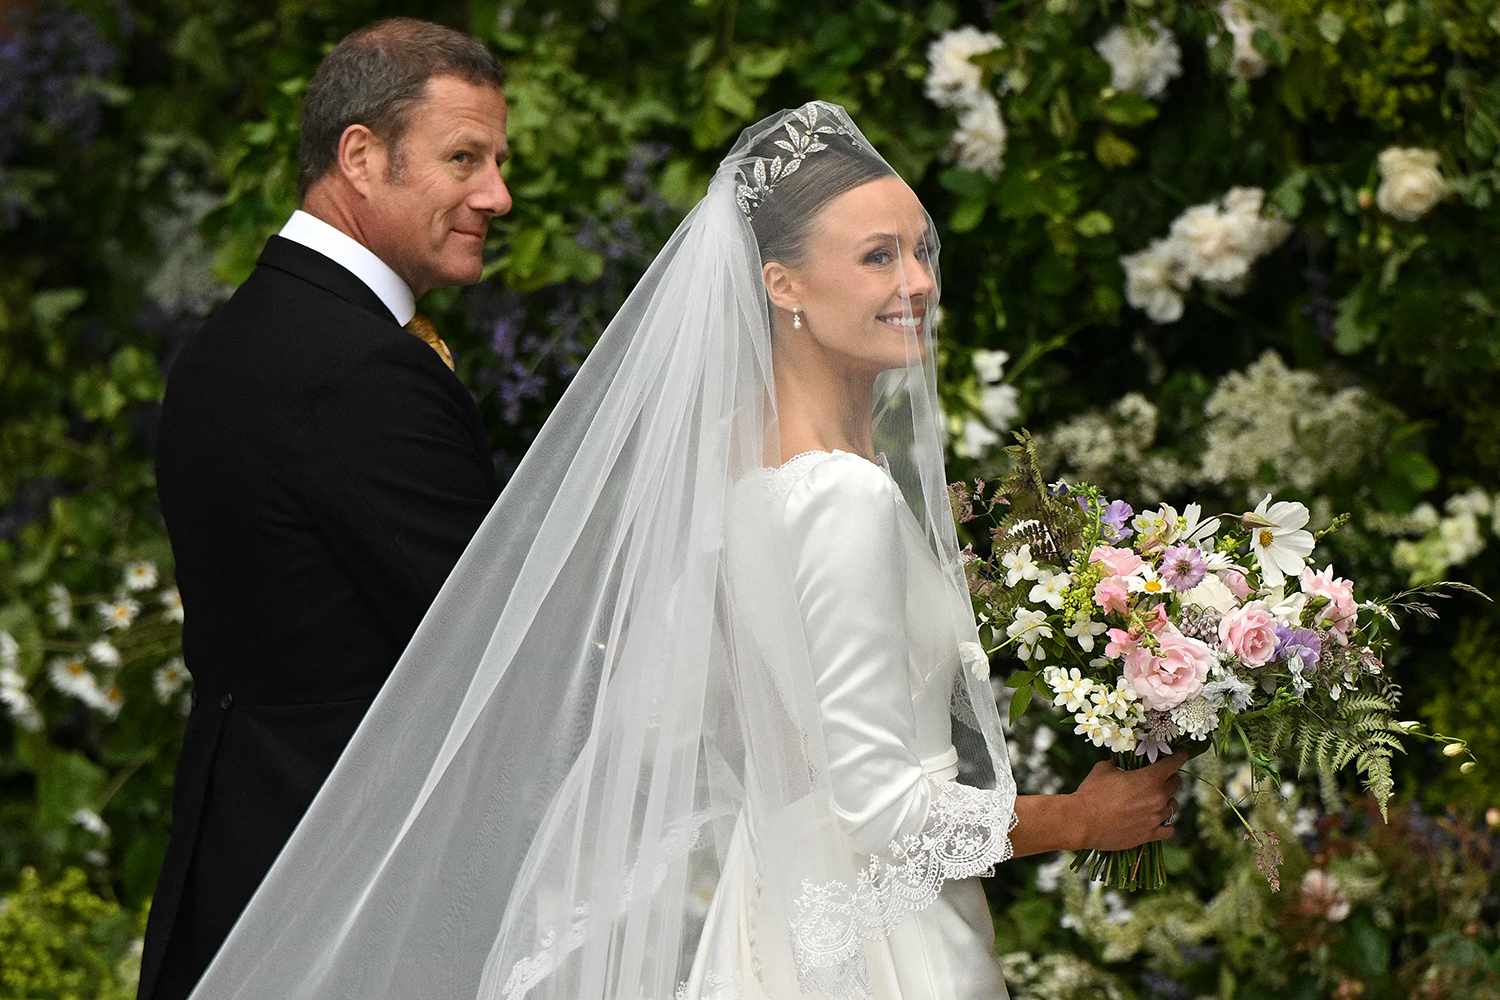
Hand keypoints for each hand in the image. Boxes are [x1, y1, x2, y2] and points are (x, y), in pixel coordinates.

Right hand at [1067, 753, 1188, 851]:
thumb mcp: (1104, 769)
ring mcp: (1156, 818)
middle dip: (1170, 778)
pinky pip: (1169, 829)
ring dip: (1166, 800)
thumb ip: (1118, 764)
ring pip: (1173, 806)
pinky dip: (1165, 823)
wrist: (1082, 822)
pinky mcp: (1150, 835)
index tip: (1182, 754)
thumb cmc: (1091, 792)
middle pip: (1176, 784)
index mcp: (1149, 778)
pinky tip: (1158, 820)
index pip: (1173, 764)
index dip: (1179, 757)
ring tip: (1155, 800)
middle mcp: (1158, 798)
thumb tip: (1121, 762)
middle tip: (1161, 777)